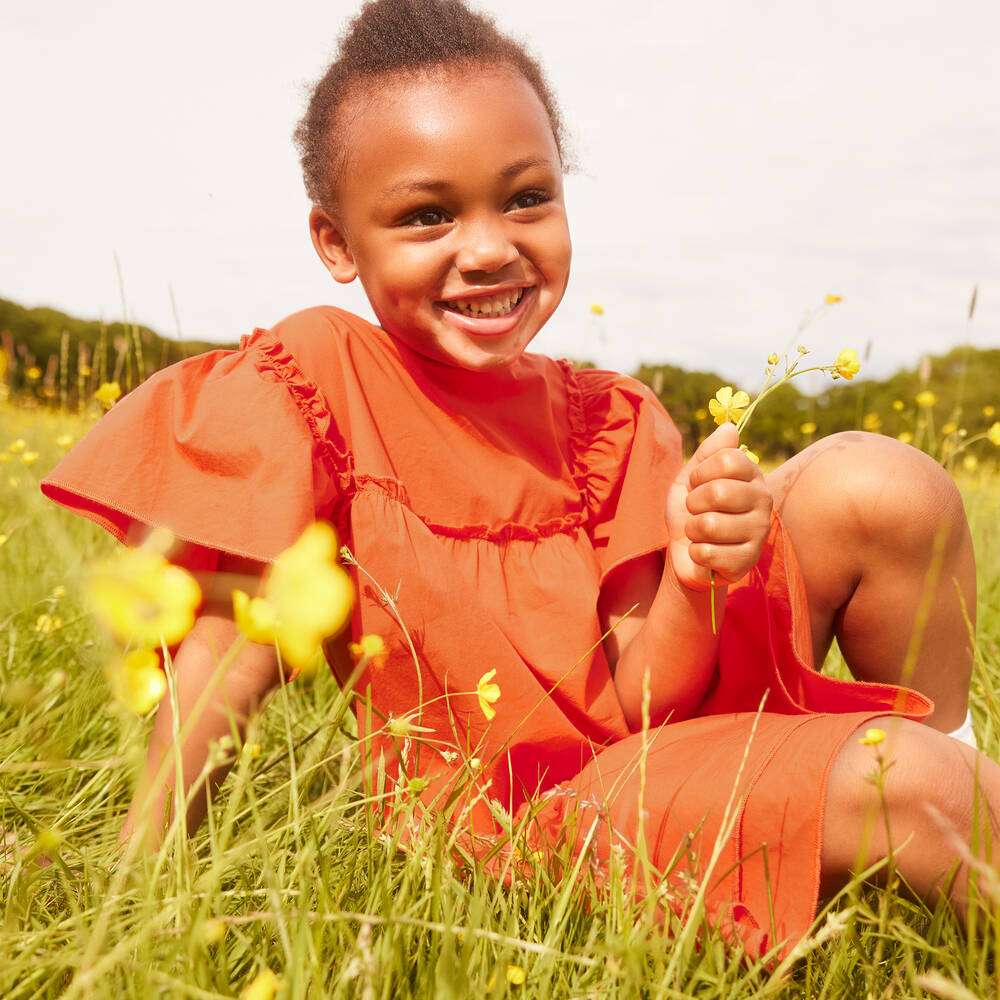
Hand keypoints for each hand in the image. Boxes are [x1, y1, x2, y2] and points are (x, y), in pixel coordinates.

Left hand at [666, 423, 772, 589]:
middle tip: (695, 510)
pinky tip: (705, 552)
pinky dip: (695, 552)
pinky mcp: (748, 561)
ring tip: (699, 532)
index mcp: (752, 475)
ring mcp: (759, 533)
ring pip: (709, 525)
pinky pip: (706, 552)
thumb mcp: (691, 477)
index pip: (727, 459)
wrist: (686, 552)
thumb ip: (708, 452)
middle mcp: (764, 501)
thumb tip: (729, 427)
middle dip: (693, 503)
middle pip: (718, 492)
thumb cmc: (691, 511)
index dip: (700, 472)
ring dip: (692, 530)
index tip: (696, 483)